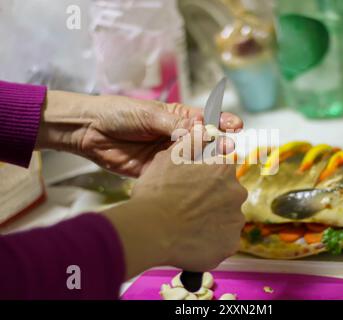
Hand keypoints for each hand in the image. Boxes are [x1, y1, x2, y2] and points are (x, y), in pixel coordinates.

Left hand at [36, 90, 242, 176]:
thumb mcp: (149, 114)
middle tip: (229, 147)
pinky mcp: (157, 171)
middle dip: (218, 143)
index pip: (205, 119)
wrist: (90, 131)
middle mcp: (176, 136)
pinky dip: (187, 178)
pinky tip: (197, 181)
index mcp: (177, 117)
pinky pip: (175, 175)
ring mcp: (168, 155)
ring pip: (192, 160)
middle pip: (203, 141)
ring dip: (205, 162)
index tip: (236, 125)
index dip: (222, 121)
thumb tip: (199, 132)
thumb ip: (174, 124)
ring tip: (219, 164)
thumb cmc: (120, 113)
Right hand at [103, 138, 246, 278]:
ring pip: (226, 219)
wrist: (151, 230)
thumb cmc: (157, 192)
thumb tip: (203, 129)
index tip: (193, 187)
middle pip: (227, 195)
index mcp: (224, 169)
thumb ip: (192, 141)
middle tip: (188, 208)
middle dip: (212, 200)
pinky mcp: (230, 245)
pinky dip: (212, 242)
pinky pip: (223, 241)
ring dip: (213, 221)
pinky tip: (193, 241)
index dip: (206, 178)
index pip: (222, 170)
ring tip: (188, 227)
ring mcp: (235, 221)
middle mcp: (236, 192)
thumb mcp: (170, 157)